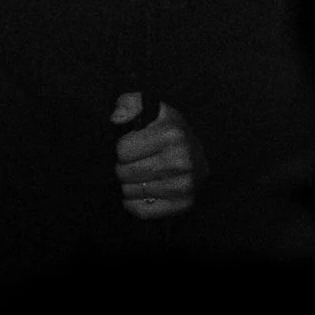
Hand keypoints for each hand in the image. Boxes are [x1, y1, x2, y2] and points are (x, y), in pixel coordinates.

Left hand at [112, 92, 204, 220]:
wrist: (198, 155)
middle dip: (123, 168)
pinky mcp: (183, 204)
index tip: (134, 146)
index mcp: (172, 133)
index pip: (122, 150)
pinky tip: (139, 193)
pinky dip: (134, 204)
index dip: (123, 148)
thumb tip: (116, 118)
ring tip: (139, 176)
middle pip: (125, 172)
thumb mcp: (152, 109)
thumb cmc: (169, 131)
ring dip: (128, 186)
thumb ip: (129, 104)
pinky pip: (143, 211)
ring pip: (131, 192)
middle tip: (134, 163)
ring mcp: (184, 184)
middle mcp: (181, 159)